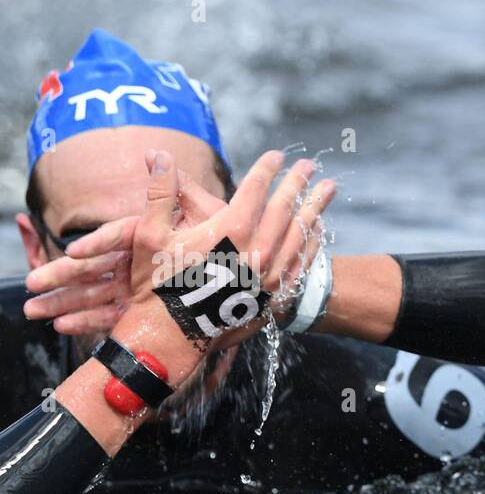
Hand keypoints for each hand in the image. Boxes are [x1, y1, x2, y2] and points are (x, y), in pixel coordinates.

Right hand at [25, 151, 334, 338]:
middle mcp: (255, 251)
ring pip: (299, 235)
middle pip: (283, 209)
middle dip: (297, 184)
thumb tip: (159, 154)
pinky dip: (311, 244)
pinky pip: (301, 265)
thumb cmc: (155, 287)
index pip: (254, 190)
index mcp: (227, 231)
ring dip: (314, 209)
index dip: (266, 170)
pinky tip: (318, 231)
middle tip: (310, 165)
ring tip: (327, 190)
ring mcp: (269, 276)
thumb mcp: (149, 236)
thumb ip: (160, 193)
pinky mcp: (273, 297)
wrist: (169, 338)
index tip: (277, 155)